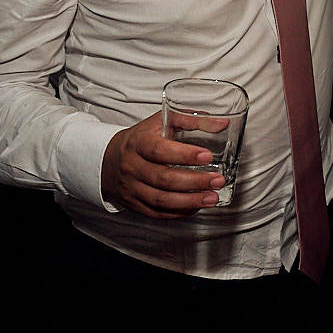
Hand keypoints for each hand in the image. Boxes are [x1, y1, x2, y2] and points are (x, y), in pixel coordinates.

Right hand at [101, 111, 225, 218]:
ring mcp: (132, 188)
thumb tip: (222, 123)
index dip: (184, 155)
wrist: (109, 159)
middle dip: (194, 181)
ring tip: (212, 197)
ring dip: (190, 201)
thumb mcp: (161, 122)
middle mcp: (132, 167)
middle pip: (163, 179)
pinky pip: (158, 212)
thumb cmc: (142, 139)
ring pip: (161, 200)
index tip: (208, 156)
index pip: (160, 151)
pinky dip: (179, 212)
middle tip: (217, 180)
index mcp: (138, 143)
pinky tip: (196, 206)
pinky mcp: (135, 204)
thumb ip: (191, 120)